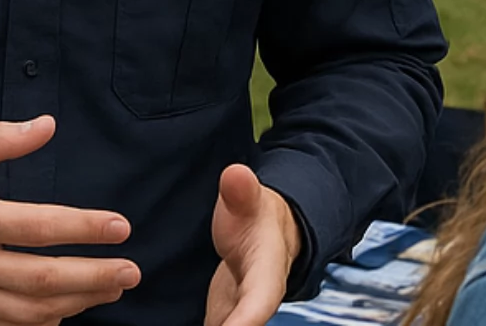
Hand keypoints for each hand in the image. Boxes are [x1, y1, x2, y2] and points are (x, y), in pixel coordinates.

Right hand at [0, 117, 140, 325]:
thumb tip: (47, 124)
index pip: (36, 226)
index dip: (83, 227)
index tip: (123, 226)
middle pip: (40, 278)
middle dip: (93, 277)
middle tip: (135, 272)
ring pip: (27, 310)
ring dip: (77, 301)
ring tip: (116, 289)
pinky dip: (38, 323)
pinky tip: (67, 312)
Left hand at [204, 165, 300, 325]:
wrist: (266, 233)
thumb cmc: (255, 217)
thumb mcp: (250, 202)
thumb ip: (242, 194)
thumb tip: (236, 174)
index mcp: (266, 276)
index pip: (259, 304)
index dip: (244, 320)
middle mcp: (253, 305)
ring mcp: (235, 317)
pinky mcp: (219, 321)